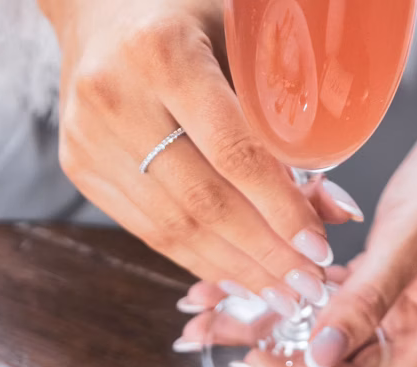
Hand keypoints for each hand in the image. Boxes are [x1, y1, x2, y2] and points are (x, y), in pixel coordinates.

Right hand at [40, 0, 359, 310]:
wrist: (95, 5)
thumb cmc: (184, 13)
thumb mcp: (242, 40)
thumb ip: (284, 118)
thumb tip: (336, 209)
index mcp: (163, 53)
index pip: (234, 152)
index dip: (280, 208)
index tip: (318, 247)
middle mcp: (116, 99)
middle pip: (203, 202)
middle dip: (264, 254)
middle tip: (307, 286)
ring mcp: (90, 140)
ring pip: (172, 228)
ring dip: (234, 268)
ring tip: (279, 289)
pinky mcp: (80, 168)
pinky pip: (147, 230)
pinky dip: (196, 258)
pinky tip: (234, 273)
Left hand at [175, 100, 416, 366]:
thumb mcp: (408, 239)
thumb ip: (363, 302)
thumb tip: (318, 355)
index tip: (260, 361)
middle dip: (281, 355)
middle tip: (219, 336)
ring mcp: (407, 311)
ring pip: (332, 336)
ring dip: (280, 325)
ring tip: (219, 315)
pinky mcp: (391, 287)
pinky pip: (338, 304)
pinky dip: (299, 298)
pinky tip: (256, 287)